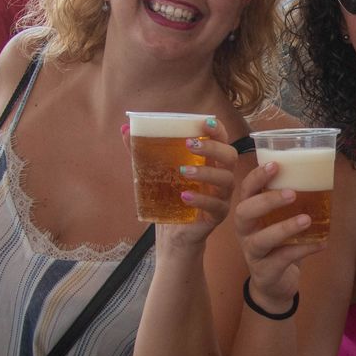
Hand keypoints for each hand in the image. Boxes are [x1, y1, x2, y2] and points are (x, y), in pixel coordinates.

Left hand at [130, 118, 239, 248]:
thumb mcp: (154, 172)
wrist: (172, 233)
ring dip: (206, 172)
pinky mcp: (218, 215)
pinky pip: (216, 205)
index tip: (205, 123)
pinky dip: (201, 199)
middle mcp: (220, 175)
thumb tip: (124, 129)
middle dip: (212, 148)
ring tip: (183, 171)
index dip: (218, 129)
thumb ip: (142, 151)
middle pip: (230, 156)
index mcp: (209, 161)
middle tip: (189, 145)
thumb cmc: (169, 197)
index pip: (222, 139)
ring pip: (226, 179)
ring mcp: (221, 196)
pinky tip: (185, 196)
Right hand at [233, 160, 324, 307]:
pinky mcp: (265, 271)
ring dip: (284, 227)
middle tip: (292, 193)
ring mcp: (252, 252)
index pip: (246, 190)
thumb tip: (322, 177)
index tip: (275, 165)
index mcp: (249, 213)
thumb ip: (292, 203)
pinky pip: (282, 259)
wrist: (274, 284)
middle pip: (244, 212)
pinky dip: (303, 250)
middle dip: (267, 200)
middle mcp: (245, 231)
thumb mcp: (281, 221)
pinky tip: (321, 244)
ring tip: (306, 220)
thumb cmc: (278, 244)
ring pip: (261, 239)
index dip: (256, 177)